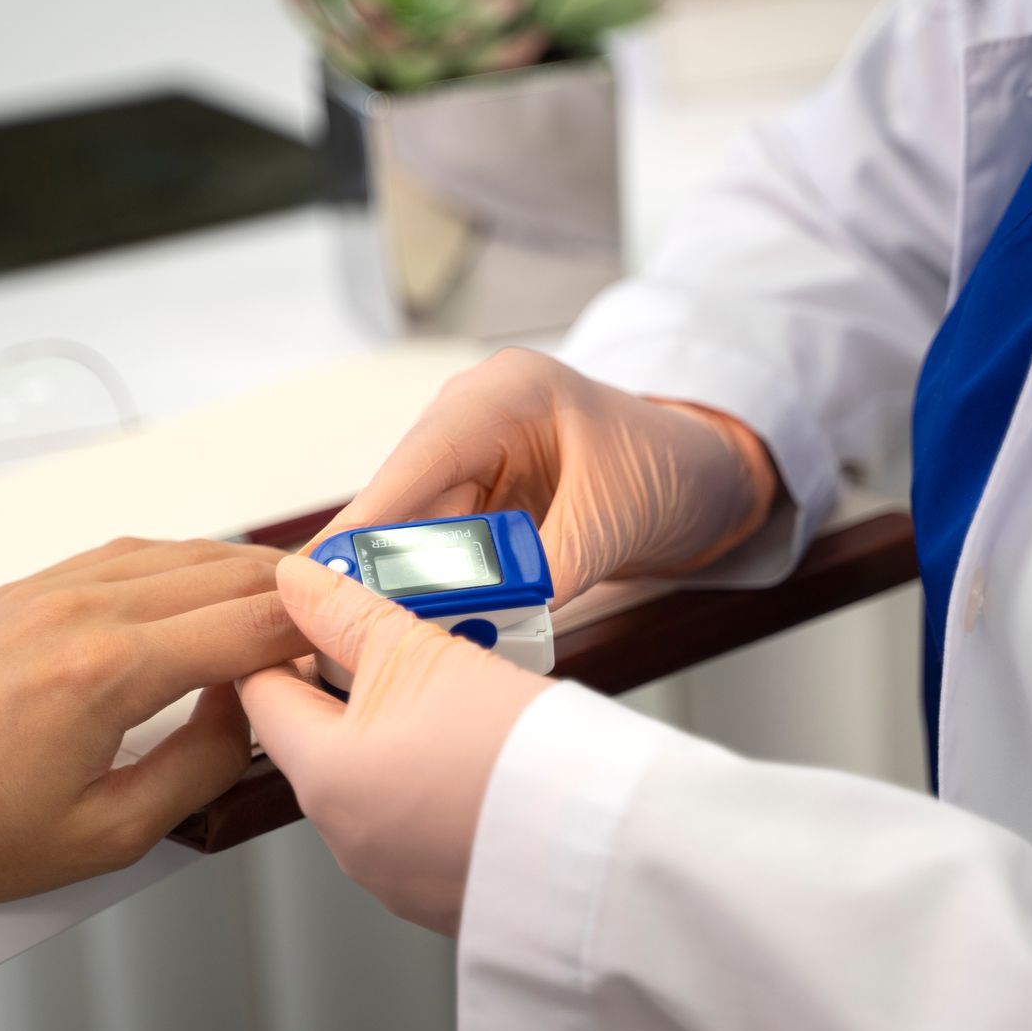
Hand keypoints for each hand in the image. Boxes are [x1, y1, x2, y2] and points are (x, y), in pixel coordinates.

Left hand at [0, 538, 305, 951]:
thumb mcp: (104, 836)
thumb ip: (197, 767)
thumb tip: (244, 717)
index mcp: (108, 671)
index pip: (250, 623)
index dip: (314, 632)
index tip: (346, 649)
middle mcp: (80, 610)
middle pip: (224, 570)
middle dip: (290, 592)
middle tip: (334, 619)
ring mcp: (45, 591)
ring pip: (176, 551)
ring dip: (237, 571)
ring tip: (280, 603)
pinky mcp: (19, 592)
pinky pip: (122, 554)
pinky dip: (178, 565)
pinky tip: (196, 590)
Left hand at [237, 554, 549, 935]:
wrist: (603, 838)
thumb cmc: (515, 751)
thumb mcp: (421, 651)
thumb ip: (347, 611)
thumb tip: (299, 581)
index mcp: (321, 775)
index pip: (260, 695)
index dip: (278, 642)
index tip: (309, 613)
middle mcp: (343, 835)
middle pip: (317, 738)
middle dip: (349, 684)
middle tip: (394, 638)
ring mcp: (391, 872)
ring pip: (369, 780)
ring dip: (394, 733)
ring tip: (450, 691)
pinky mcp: (440, 893)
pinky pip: (415, 824)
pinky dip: (430, 785)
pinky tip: (474, 754)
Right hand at [315, 348, 779, 603]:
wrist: (708, 476)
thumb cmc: (671, 470)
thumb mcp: (613, 520)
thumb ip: (545, 569)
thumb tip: (483, 621)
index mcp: (506, 392)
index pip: (418, 458)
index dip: (366, 520)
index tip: (322, 571)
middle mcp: (475, 416)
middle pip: (403, 497)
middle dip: (376, 564)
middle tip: (338, 624)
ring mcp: (473, 457)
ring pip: (415, 528)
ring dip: (403, 584)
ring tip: (376, 638)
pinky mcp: (479, 496)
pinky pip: (441, 548)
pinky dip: (435, 590)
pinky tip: (419, 627)